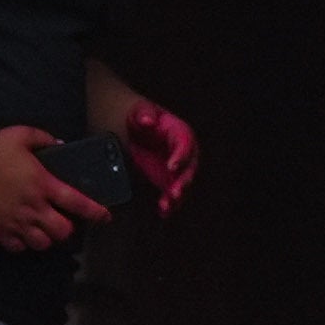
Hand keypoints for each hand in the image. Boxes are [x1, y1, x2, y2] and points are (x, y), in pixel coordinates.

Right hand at [0, 130, 106, 254]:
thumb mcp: (22, 135)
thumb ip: (46, 139)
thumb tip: (62, 144)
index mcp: (43, 184)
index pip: (78, 203)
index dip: (96, 212)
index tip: (105, 217)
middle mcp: (33, 207)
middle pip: (62, 232)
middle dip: (67, 229)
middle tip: (62, 221)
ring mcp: (15, 221)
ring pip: (42, 244)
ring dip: (46, 238)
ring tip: (43, 229)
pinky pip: (18, 247)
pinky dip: (23, 244)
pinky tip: (22, 233)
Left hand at [114, 97, 199, 219]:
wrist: (135, 129)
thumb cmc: (140, 118)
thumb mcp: (140, 111)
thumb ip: (144, 115)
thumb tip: (147, 120)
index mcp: (181, 133)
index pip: (185, 146)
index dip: (180, 157)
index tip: (172, 166)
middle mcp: (185, 153)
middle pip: (189, 169)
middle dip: (183, 182)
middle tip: (175, 192)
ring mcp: (178, 169)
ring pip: (182, 185)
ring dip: (176, 198)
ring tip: (166, 206)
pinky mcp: (168, 180)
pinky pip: (172, 194)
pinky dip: (168, 204)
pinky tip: (162, 213)